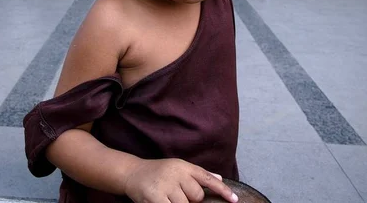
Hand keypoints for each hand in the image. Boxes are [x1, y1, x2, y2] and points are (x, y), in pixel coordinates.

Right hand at [123, 158, 237, 202]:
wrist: (132, 173)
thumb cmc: (158, 173)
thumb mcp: (178, 168)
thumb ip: (197, 174)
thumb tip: (219, 177)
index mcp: (183, 166)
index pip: (207, 177)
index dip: (222, 189)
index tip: (235, 200)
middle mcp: (175, 173)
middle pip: (197, 196)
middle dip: (190, 200)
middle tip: (177, 195)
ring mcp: (165, 185)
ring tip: (167, 198)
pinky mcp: (155, 197)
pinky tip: (164, 201)